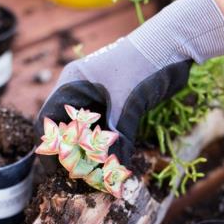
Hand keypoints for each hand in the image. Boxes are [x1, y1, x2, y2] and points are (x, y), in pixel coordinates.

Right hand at [36, 0, 223, 166]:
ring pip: (89, 131)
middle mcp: (83, 91)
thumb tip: (115, 175)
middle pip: (68, 128)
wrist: (174, 46)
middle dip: (74, 154)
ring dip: (94, 153)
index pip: (49, 119)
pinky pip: (108, 130)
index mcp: (73, 84)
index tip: (56, 172)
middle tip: (82, 177)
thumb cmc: (143, 66)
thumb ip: (119, 139)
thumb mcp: (127, 104)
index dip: (51, 147)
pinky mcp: (119, 104)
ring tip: (99, 175)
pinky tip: (116, 162)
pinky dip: (111, 146)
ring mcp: (101, 97)